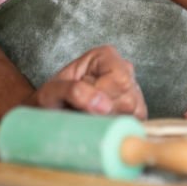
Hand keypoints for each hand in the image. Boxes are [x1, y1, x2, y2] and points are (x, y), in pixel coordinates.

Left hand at [28, 45, 146, 118]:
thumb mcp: (52, 92)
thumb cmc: (50, 100)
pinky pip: (135, 123)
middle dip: (104, 113)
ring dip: (109, 122)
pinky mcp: (136, 111)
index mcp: (105, 56)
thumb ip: (73, 91)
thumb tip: (103, 104)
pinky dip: (116, 129)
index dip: (103, 98)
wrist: (50, 115)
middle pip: (129, 100)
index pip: (119, 81)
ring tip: (90, 116)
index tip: (83, 105)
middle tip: (83, 111)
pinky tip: (100, 123)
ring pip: (133, 114)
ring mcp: (133, 90)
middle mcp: (124, 70)